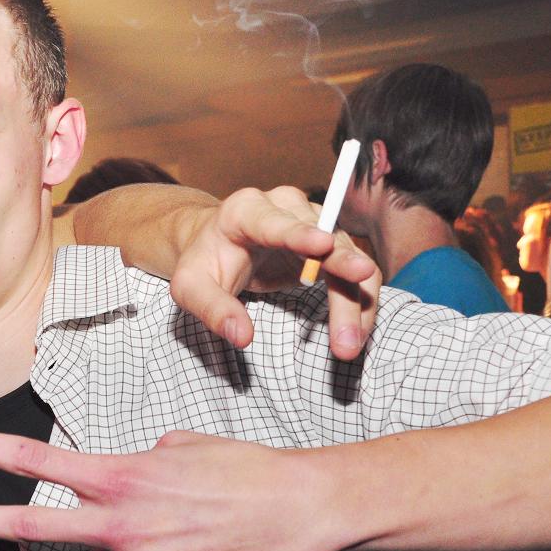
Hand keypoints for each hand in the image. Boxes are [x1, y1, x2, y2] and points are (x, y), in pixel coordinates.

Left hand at [0, 427, 346, 550]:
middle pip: (32, 528)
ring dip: (134, 539)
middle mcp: (117, 524)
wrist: (299, 515)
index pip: (37, 463)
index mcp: (120, 477)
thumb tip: (120, 485)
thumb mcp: (181, 447)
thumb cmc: (244, 471)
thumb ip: (136, 465)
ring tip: (189, 525)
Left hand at [169, 186, 379, 360]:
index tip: (323, 244)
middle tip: (347, 329)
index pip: (277, 223)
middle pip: (326, 240)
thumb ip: (212, 309)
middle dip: (342, 278)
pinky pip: (355, 269)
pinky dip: (359, 300)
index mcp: (246, 210)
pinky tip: (356, 331)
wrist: (214, 244)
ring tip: (349, 344)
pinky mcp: (329, 242)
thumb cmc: (202, 263)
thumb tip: (242, 336)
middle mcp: (286, 206)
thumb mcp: (190, 287)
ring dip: (357, 301)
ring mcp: (313, 220)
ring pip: (349, 256)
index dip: (301, 234)